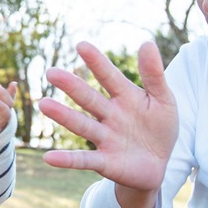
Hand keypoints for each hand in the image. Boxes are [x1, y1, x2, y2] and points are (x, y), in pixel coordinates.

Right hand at [39, 42, 176, 207]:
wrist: (159, 163)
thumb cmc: (159, 128)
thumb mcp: (164, 100)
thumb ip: (154, 75)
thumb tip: (146, 43)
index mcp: (125, 97)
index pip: (109, 77)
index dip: (97, 62)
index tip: (82, 46)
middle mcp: (110, 115)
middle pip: (89, 99)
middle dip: (71, 86)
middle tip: (52, 72)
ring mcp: (106, 138)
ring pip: (82, 125)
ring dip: (63, 116)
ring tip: (44, 105)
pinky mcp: (105, 162)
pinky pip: (84, 160)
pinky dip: (67, 160)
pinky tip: (49, 158)